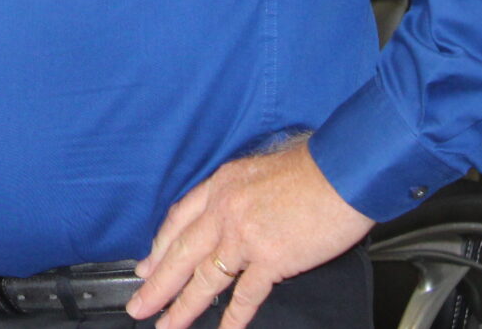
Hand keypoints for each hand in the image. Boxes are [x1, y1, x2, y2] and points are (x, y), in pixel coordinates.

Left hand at [127, 139, 370, 328]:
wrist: (343, 172)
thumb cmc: (313, 168)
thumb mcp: (260, 169)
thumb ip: (240, 194)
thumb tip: (235, 215)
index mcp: (221, 185)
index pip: (178, 220)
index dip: (159, 247)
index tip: (146, 266)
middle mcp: (224, 210)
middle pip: (179, 254)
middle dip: (156, 285)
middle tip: (139, 305)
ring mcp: (243, 236)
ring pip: (203, 279)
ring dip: (182, 307)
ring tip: (166, 325)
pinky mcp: (270, 259)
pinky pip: (244, 296)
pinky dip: (232, 319)